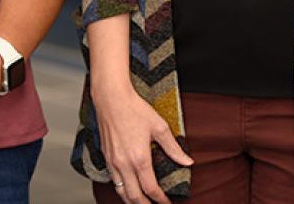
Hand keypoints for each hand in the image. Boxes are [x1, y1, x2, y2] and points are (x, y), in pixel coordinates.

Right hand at [91, 78, 192, 203]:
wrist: (112, 99)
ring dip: (132, 201)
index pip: (151, 188)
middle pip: (134, 197)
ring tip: (142, 202)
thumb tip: (187, 161)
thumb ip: (173, 148)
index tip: (167, 203)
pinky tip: (128, 187)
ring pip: (121, 192)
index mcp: (139, 159)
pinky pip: (113, 181)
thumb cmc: (135, 109)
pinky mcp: (106, 157)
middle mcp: (124, 165)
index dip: (160, 199)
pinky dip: (121, 189)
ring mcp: (113, 162)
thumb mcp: (160, 127)